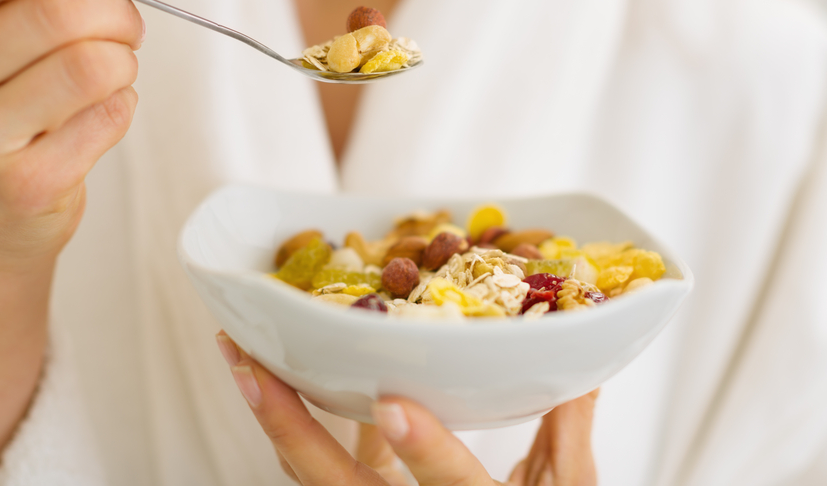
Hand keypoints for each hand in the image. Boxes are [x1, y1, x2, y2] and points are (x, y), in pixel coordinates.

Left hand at [217, 332, 598, 484]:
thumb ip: (568, 428)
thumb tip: (582, 353)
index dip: (423, 451)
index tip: (393, 405)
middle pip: (335, 484)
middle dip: (287, 424)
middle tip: (247, 363)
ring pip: (313, 474)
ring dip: (276, 416)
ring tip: (243, 359)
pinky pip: (325, 464)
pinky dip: (300, 420)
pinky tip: (280, 374)